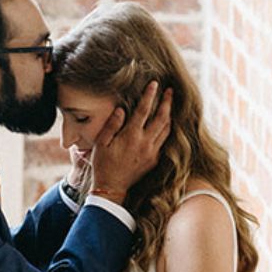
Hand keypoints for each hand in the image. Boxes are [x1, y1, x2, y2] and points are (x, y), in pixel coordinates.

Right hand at [89, 81, 174, 203]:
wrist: (112, 188)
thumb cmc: (103, 164)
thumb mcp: (101, 143)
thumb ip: (112, 125)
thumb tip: (122, 109)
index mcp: (131, 136)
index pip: (143, 110)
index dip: (149, 96)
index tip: (154, 84)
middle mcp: (145, 143)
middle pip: (162, 118)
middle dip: (167, 102)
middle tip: (170, 91)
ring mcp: (152, 152)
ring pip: (166, 129)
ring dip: (169, 115)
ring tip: (169, 105)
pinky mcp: (154, 160)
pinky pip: (164, 141)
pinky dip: (166, 129)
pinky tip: (165, 124)